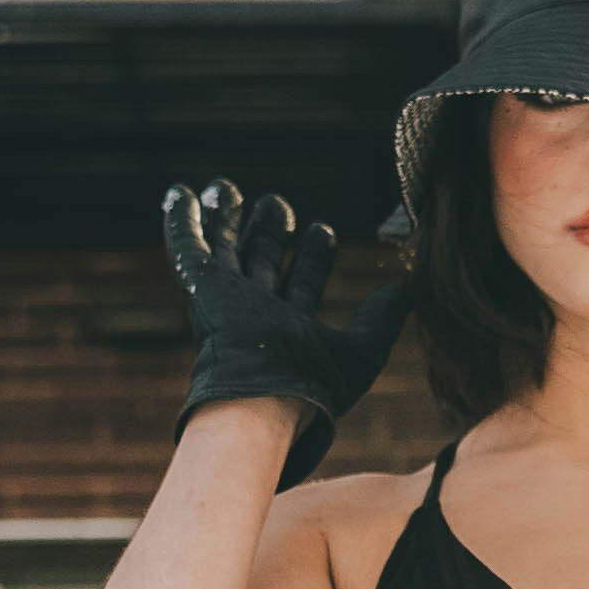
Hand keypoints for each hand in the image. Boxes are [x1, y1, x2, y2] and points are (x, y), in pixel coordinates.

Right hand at [162, 180, 412, 489]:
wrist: (264, 399)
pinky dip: (182, 220)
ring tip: (227, 189)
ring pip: (224, 251)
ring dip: (227, 220)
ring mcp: (227, 299)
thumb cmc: (312, 387)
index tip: (324, 231)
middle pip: (260, 263)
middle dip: (268, 233)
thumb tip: (406, 291)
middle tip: (276, 204)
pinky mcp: (202, 286)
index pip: (301, 284)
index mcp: (290, 329)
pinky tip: (181, 194)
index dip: (312, 258)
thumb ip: (381, 319)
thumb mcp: (361, 351)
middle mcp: (256, 312)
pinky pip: (188, 247)